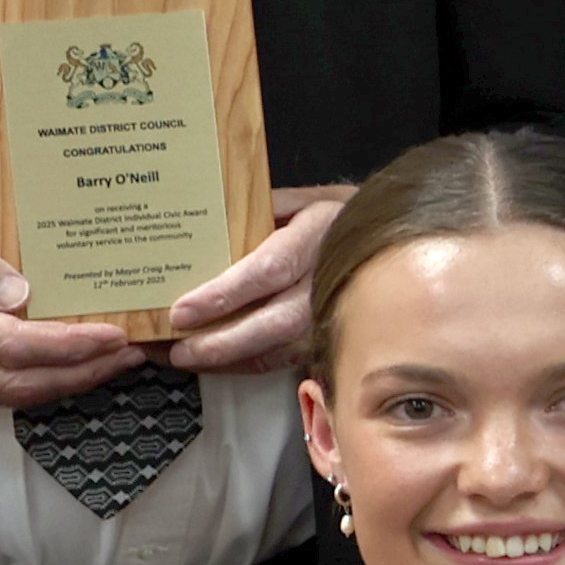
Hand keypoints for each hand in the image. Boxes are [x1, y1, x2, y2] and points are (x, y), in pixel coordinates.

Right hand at [0, 189, 144, 407]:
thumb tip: (18, 294)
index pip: (11, 346)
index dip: (68, 346)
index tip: (113, 335)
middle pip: (19, 382)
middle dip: (82, 372)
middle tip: (130, 352)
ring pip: (11, 395)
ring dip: (66, 381)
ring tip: (112, 359)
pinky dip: (39, 381)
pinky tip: (69, 363)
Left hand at [150, 183, 351, 374]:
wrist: (389, 243)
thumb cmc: (337, 218)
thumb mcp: (302, 200)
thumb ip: (260, 209)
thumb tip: (206, 221)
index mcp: (317, 237)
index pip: (268, 271)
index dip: (224, 295)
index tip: (182, 310)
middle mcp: (327, 284)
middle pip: (273, 325)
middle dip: (220, 343)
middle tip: (176, 349)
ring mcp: (331, 317)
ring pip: (276, 352)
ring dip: (226, 361)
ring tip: (180, 357)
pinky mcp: (327, 340)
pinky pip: (281, 361)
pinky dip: (244, 365)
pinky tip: (212, 361)